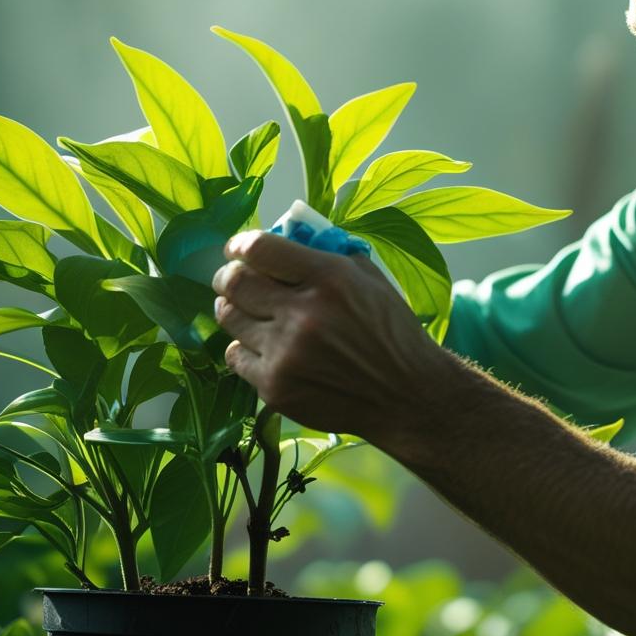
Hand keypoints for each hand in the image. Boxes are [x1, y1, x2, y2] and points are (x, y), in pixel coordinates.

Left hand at [211, 229, 452, 439]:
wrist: (408, 394)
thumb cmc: (392, 332)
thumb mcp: (371, 280)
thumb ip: (328, 256)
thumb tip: (286, 241)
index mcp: (330, 278)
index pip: (259, 248)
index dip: (241, 245)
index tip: (238, 250)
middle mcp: (303, 313)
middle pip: (234, 282)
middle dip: (227, 277)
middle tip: (232, 280)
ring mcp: (286, 353)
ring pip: (229, 318)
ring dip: (234, 310)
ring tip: (250, 313)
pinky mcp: (275, 387)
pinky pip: (235, 356)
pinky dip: (245, 348)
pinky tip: (265, 348)